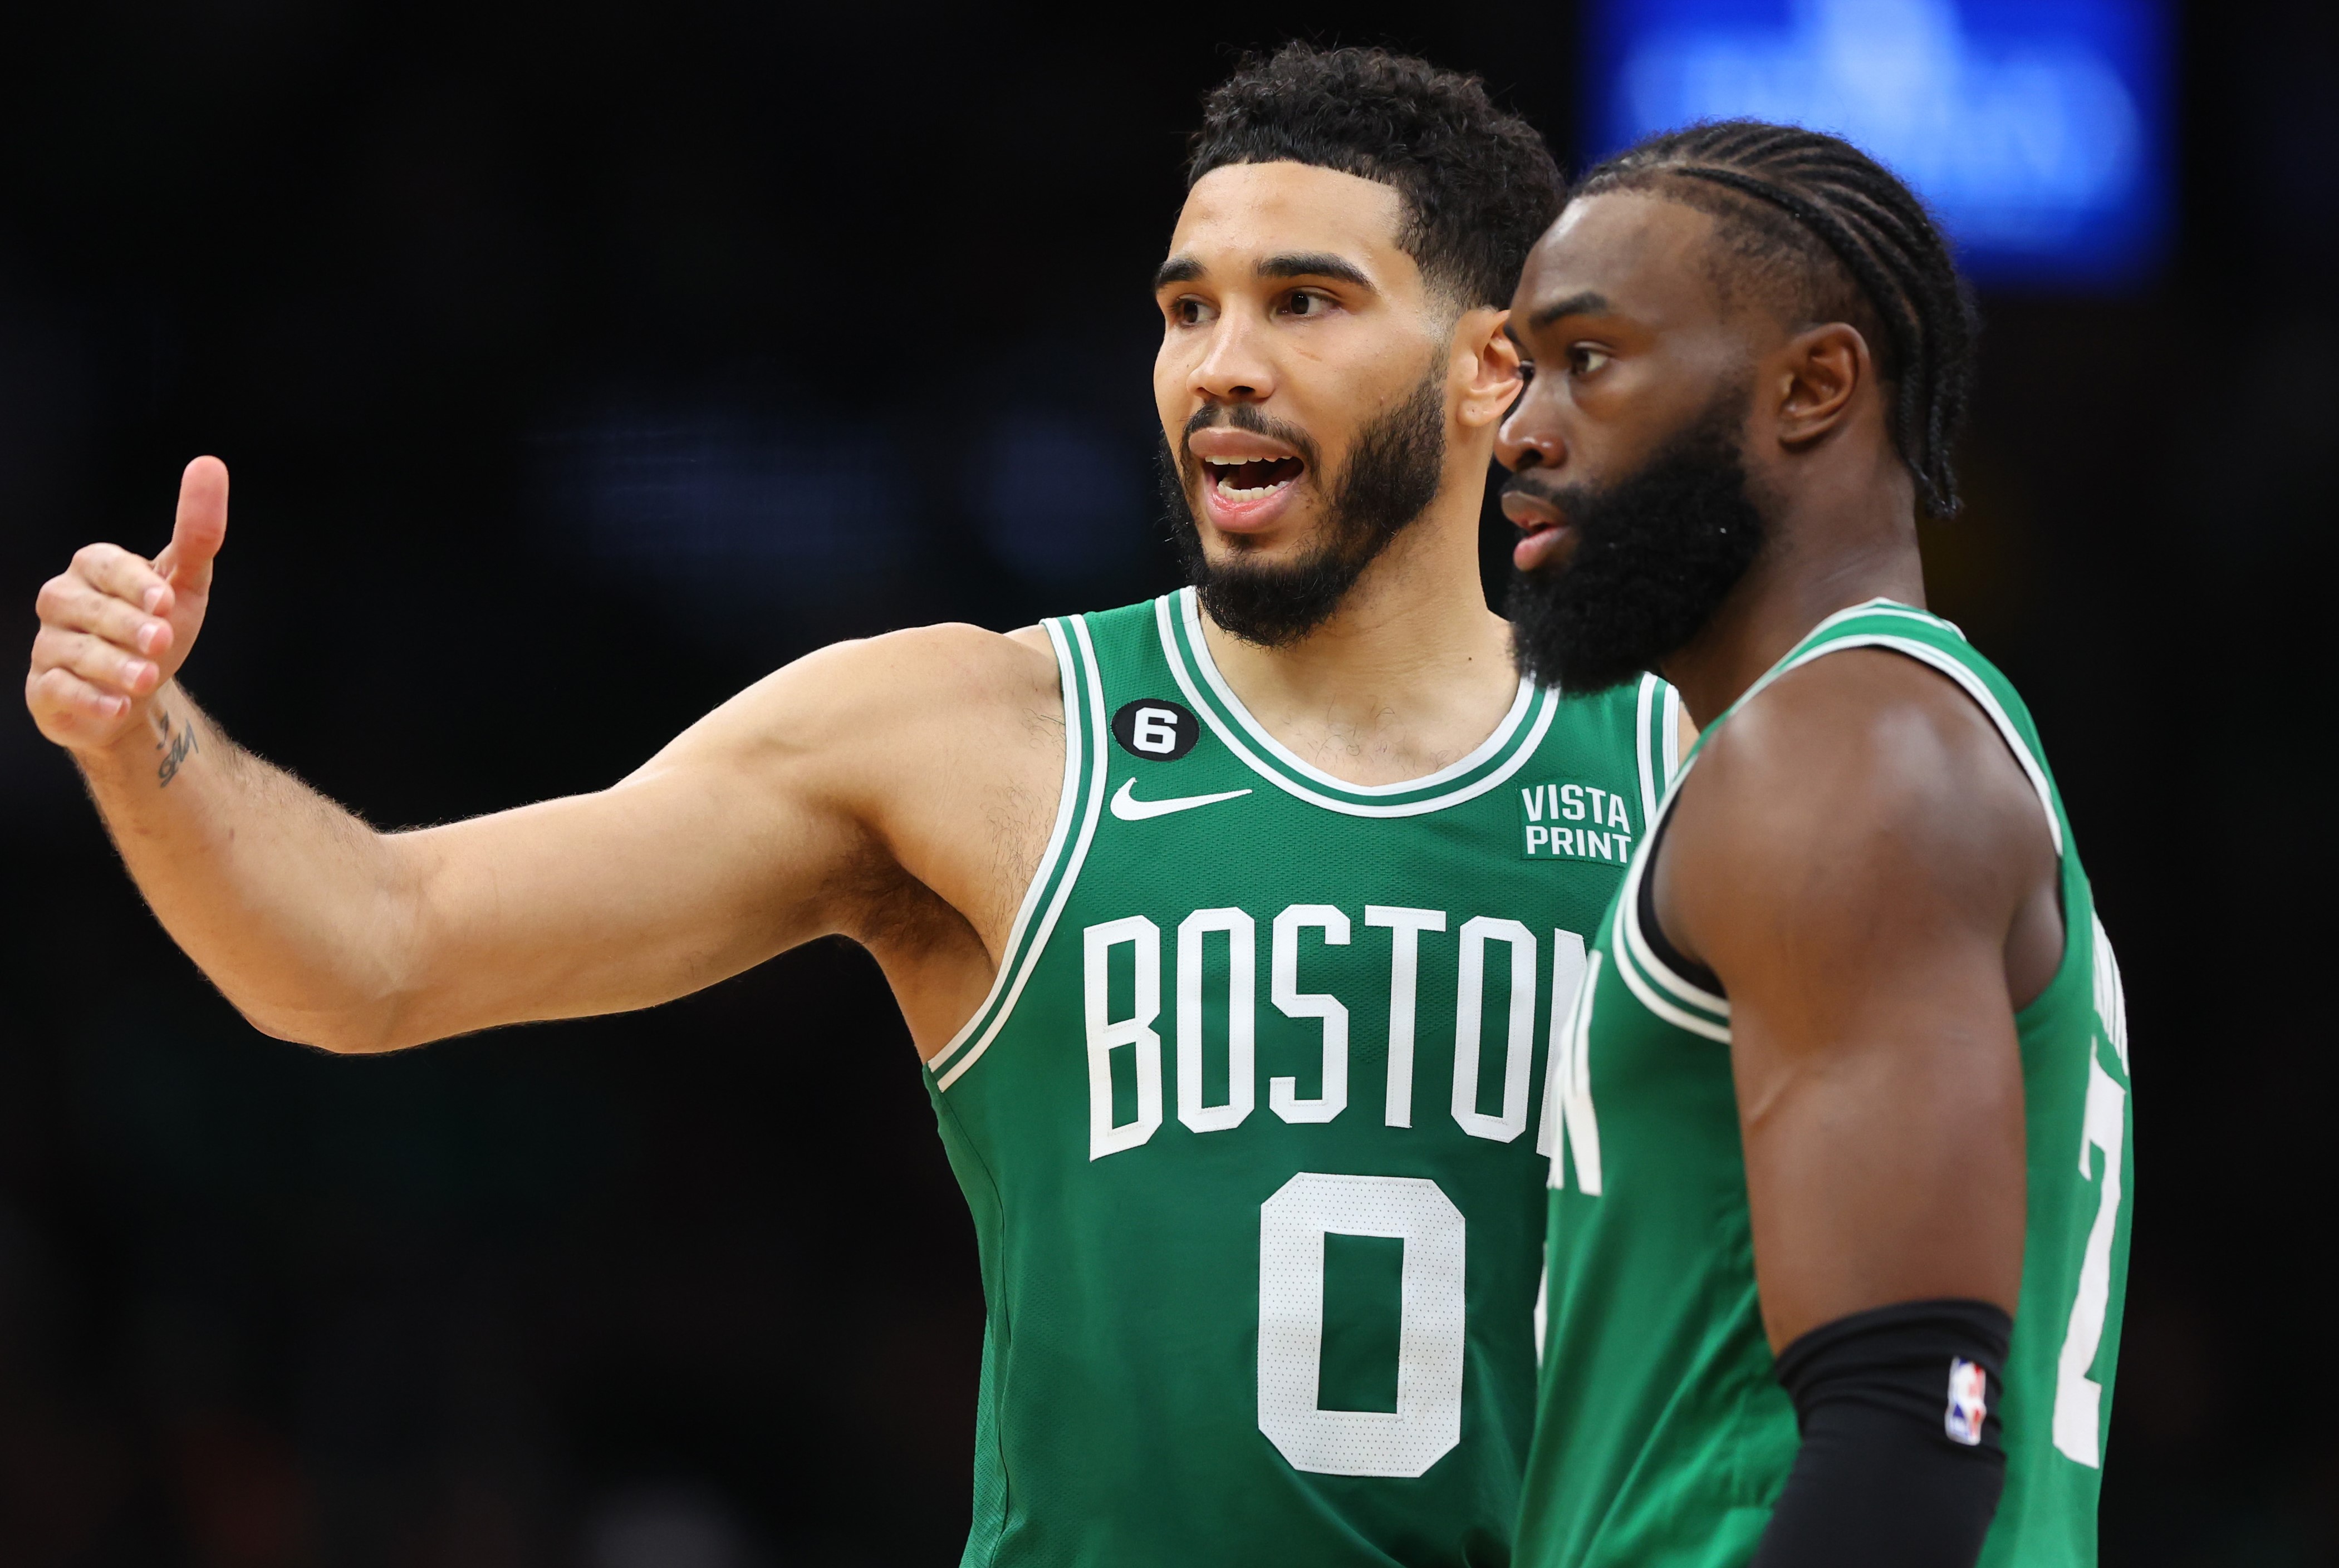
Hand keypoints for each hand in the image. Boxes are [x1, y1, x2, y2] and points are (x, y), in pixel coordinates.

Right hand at [26, 456, 228, 755]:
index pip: (107, 566)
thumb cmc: (157, 626)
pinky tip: (117, 707)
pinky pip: (58, 690)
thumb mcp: (185, 583)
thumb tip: (210, 464)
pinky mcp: (44, 688)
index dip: (135, 583)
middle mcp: (63, 602)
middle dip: (126, 625)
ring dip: (112, 665)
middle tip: (161, 641)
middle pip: (89, 608)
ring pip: (73, 651)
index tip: (166, 600)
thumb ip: (197, 533)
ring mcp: (49, 646)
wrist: (136, 693)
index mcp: (94, 570)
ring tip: (147, 678)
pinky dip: (89, 699)